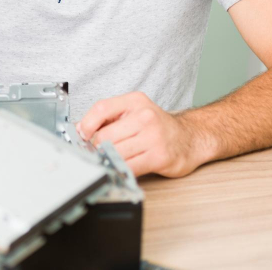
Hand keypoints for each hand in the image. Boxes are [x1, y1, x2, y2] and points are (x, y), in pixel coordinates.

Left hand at [75, 92, 210, 177]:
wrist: (191, 138)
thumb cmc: (158, 127)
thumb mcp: (134, 112)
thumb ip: (108, 118)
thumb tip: (80, 129)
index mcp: (135, 102)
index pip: (101, 108)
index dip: (87, 124)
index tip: (83, 135)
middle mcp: (145, 117)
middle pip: (106, 135)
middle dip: (98, 147)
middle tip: (98, 151)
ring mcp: (153, 137)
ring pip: (116, 152)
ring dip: (108, 159)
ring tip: (110, 159)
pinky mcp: (159, 157)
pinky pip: (130, 166)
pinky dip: (121, 169)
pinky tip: (121, 168)